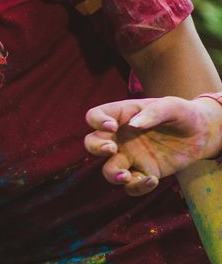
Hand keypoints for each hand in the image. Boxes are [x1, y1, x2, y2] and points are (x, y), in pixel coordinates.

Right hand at [85, 96, 221, 195]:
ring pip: (108, 169)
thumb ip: (153, 112)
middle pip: (92, 143)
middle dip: (96, 148)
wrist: (200, 133)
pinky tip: (153, 180)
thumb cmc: (181, 113)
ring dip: (112, 175)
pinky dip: (138, 187)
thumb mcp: (171, 106)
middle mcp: (119, 137)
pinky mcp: (144, 172)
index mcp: (121, 116)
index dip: (97, 121)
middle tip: (111, 149)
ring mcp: (130, 156)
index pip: (95, 116)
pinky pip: (132, 186)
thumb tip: (133, 125)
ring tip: (125, 176)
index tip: (111, 126)